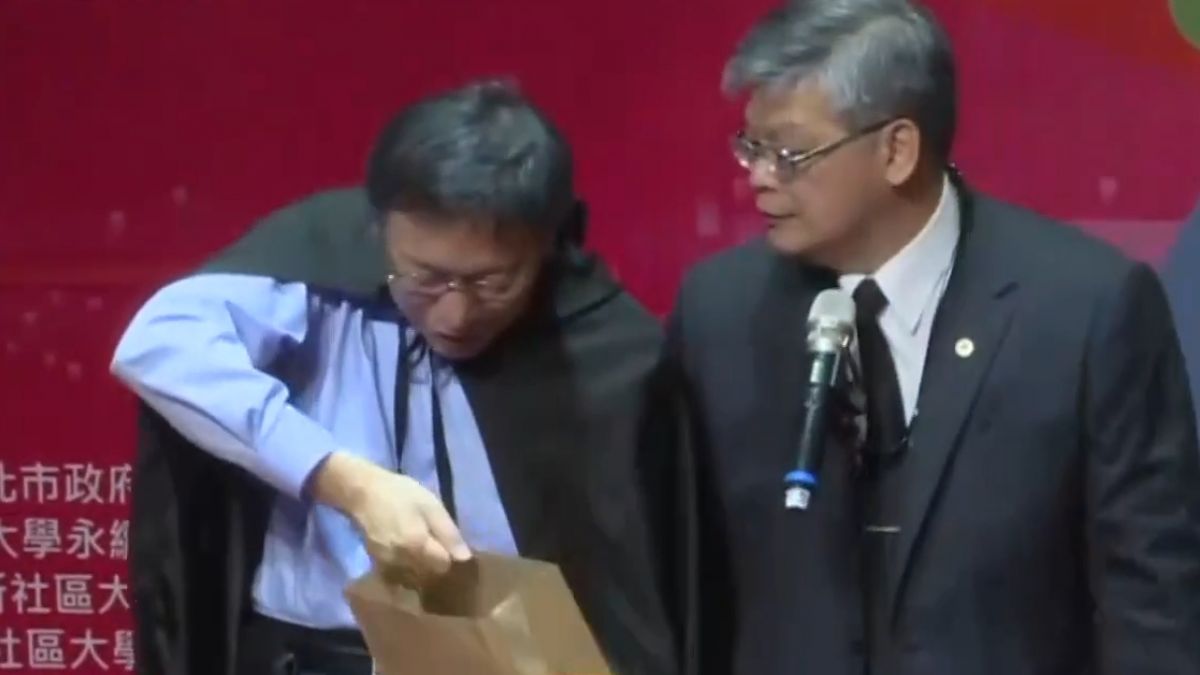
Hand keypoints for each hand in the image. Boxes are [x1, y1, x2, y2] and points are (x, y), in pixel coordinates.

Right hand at [311, 451, 470, 584]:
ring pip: (413, 580)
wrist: (362, 493)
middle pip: (428, 577)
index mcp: (417, 546)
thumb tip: (465, 558)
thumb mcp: (431, 506)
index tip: (450, 546)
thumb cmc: (400, 494)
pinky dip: (406, 573)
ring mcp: (387, 566)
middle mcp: (402, 562)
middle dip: (436, 567)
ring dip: (421, 572)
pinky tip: (407, 557)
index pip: (444, 566)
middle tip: (438, 549)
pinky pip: (397, 578)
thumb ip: (448, 534)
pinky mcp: (377, 565)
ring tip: (423, 554)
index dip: (450, 557)